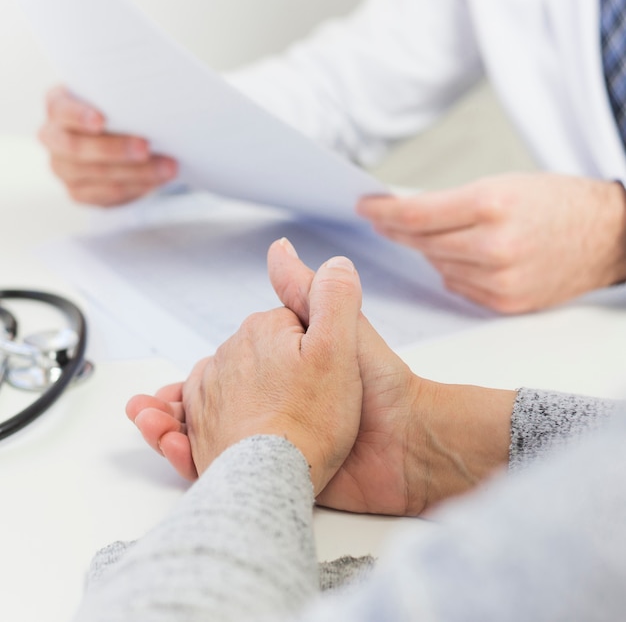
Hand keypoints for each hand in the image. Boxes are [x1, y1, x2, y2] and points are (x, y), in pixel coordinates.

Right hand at [38, 86, 177, 205]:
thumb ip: (121, 103)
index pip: (62, 110)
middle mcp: (53, 137)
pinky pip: (109, 193)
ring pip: (99, 173)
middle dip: (116, 149)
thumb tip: (150, 108)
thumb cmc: (116, 116)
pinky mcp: (78, 192)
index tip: (101, 120)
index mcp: (58, 107)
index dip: (79, 116)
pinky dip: (137, 187)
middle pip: (78, 148)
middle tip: (146, 147)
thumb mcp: (115, 103)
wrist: (114, 145)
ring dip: (138, 172)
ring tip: (166, 167)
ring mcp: (62, 168)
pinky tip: (156, 181)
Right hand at [128, 239, 512, 515]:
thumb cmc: (381, 386)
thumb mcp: (338, 330)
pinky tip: (174, 448)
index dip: (201, 372)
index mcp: (287, 371)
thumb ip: (308, 292)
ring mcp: (276, 438)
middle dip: (175, 404)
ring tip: (148, 421)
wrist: (409, 450)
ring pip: (211, 435)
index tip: (174, 378)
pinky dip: (194, 460)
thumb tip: (277, 247)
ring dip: (173, 429)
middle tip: (146, 406)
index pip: (232, 368)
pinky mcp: (278, 471)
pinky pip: (229, 469)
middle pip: (212, 403)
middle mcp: (278, 403)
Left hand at [357, 172, 625, 312]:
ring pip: (437, 266)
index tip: (365, 207)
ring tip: (430, 235)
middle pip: (421, 243)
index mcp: (492, 204)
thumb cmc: (555, 202)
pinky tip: (456, 258)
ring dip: (427, 251)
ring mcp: (500, 279)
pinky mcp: (504, 302)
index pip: (416, 215)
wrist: (607, 235)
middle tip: (380, 221)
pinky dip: (450, 270)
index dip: (383, 212)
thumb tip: (403, 217)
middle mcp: (494, 245)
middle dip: (397, 230)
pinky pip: (457, 286)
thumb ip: (451, 204)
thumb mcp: (502, 184)